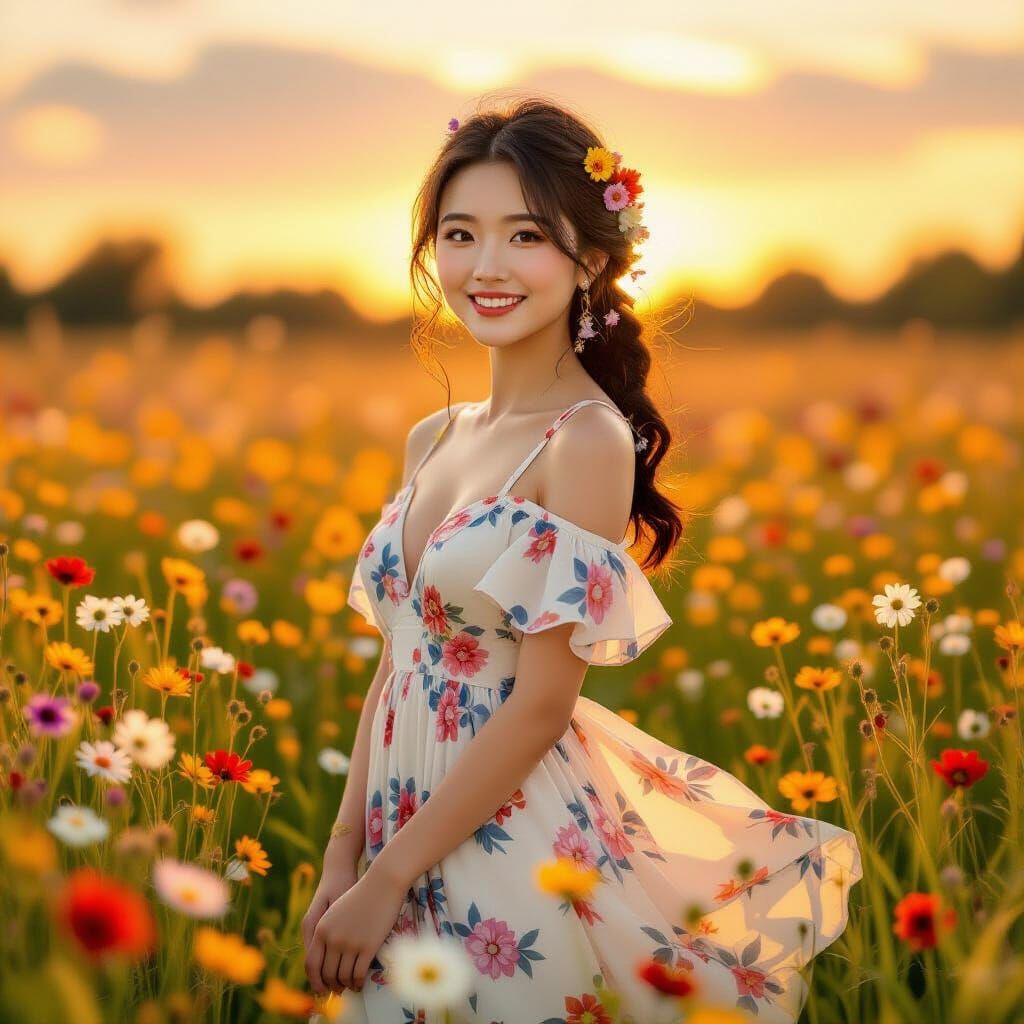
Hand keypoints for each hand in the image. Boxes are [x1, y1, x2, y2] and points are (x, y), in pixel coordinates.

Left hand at [305, 865, 408, 996]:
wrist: (382, 883)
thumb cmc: (360, 895)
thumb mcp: (335, 912)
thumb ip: (327, 933)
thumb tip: (325, 959)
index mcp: (321, 929)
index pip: (311, 964)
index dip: (314, 980)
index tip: (320, 988)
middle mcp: (332, 938)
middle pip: (327, 974)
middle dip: (331, 986)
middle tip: (337, 991)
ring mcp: (350, 943)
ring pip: (343, 976)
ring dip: (345, 985)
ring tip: (350, 987)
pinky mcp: (368, 946)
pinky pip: (359, 974)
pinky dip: (358, 983)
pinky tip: (360, 983)